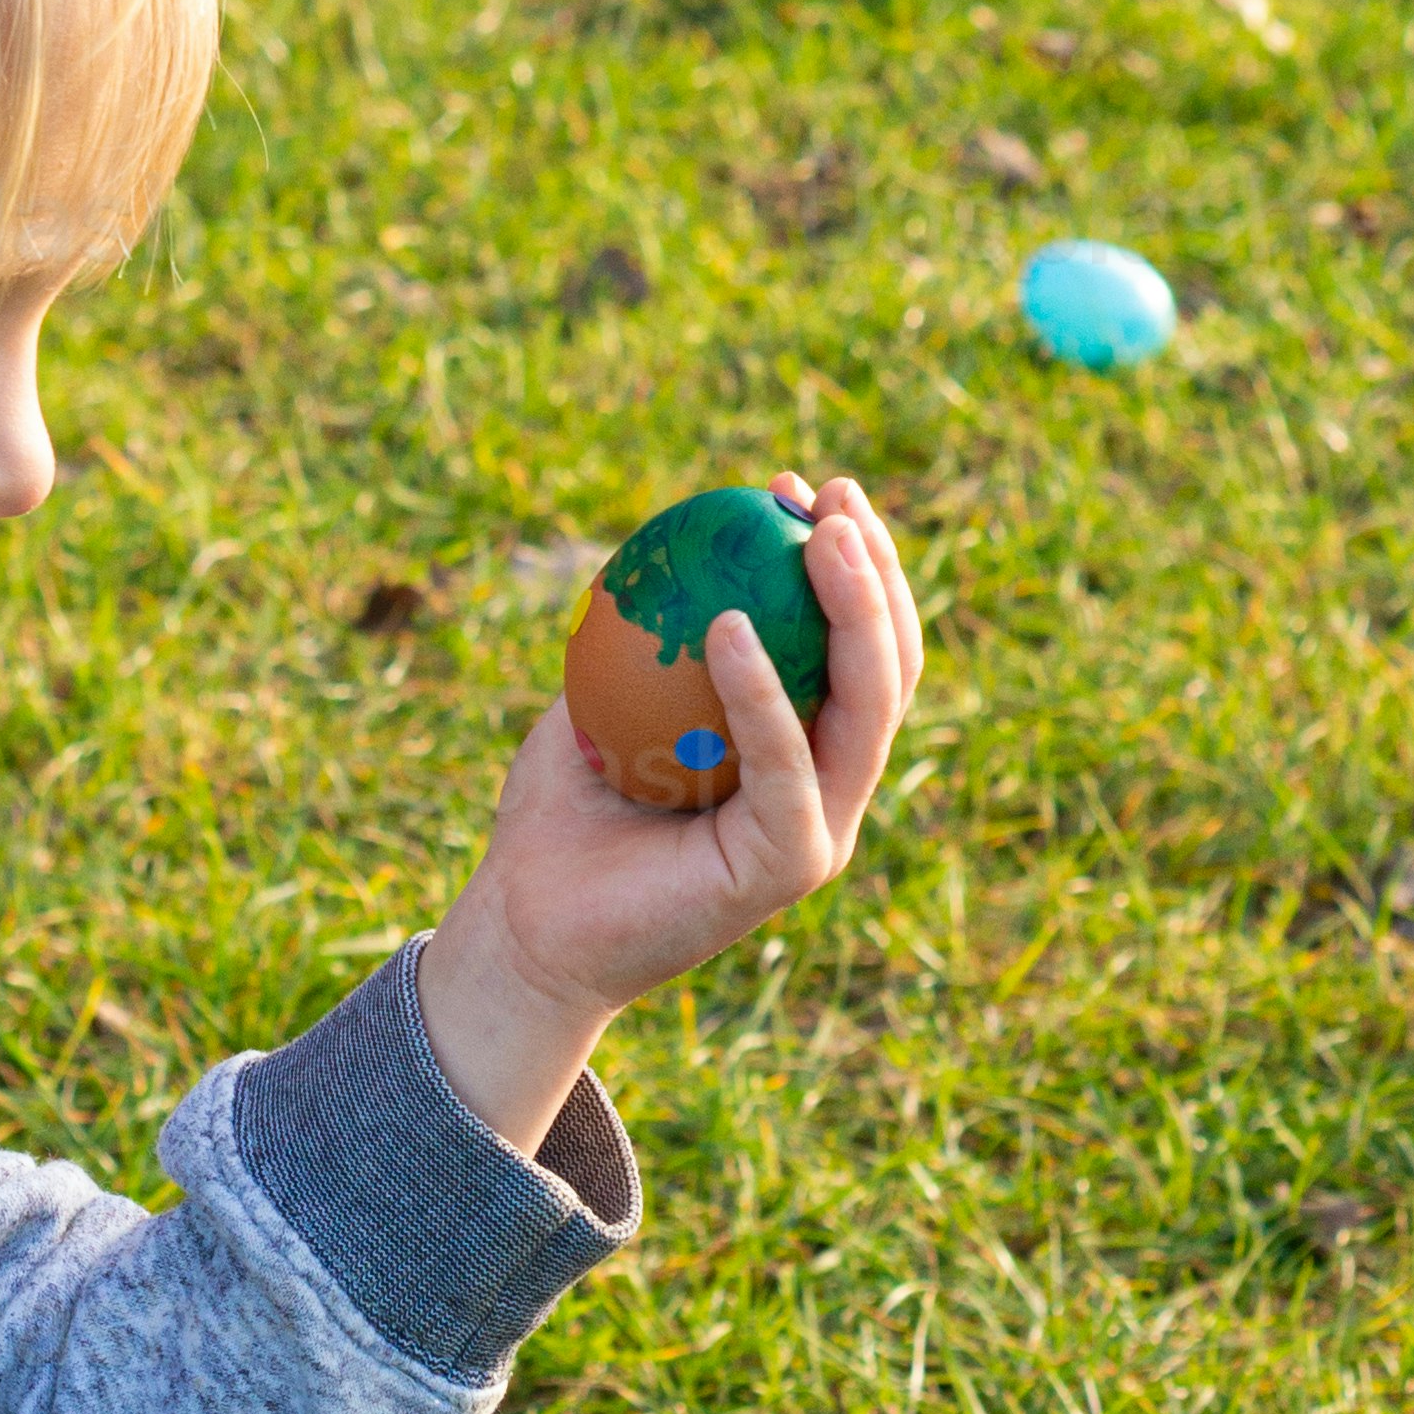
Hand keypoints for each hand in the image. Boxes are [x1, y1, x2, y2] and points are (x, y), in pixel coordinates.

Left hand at [413, 473, 922, 1153]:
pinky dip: (764, 693)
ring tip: (819, 537)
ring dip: (856, 613)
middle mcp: (827, 787)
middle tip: (832, 497)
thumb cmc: (561, 812)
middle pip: (888, 666)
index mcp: (801, 749)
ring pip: (869, 709)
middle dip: (876, 570)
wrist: (525, 926)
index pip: (851, 644)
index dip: (845, 560)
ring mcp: (818, 828)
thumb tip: (679, 533)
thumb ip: (652, 632)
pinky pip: (788, 765)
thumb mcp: (604, 695)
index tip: (793, 487)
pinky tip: (730, 625)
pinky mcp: (787, 865)